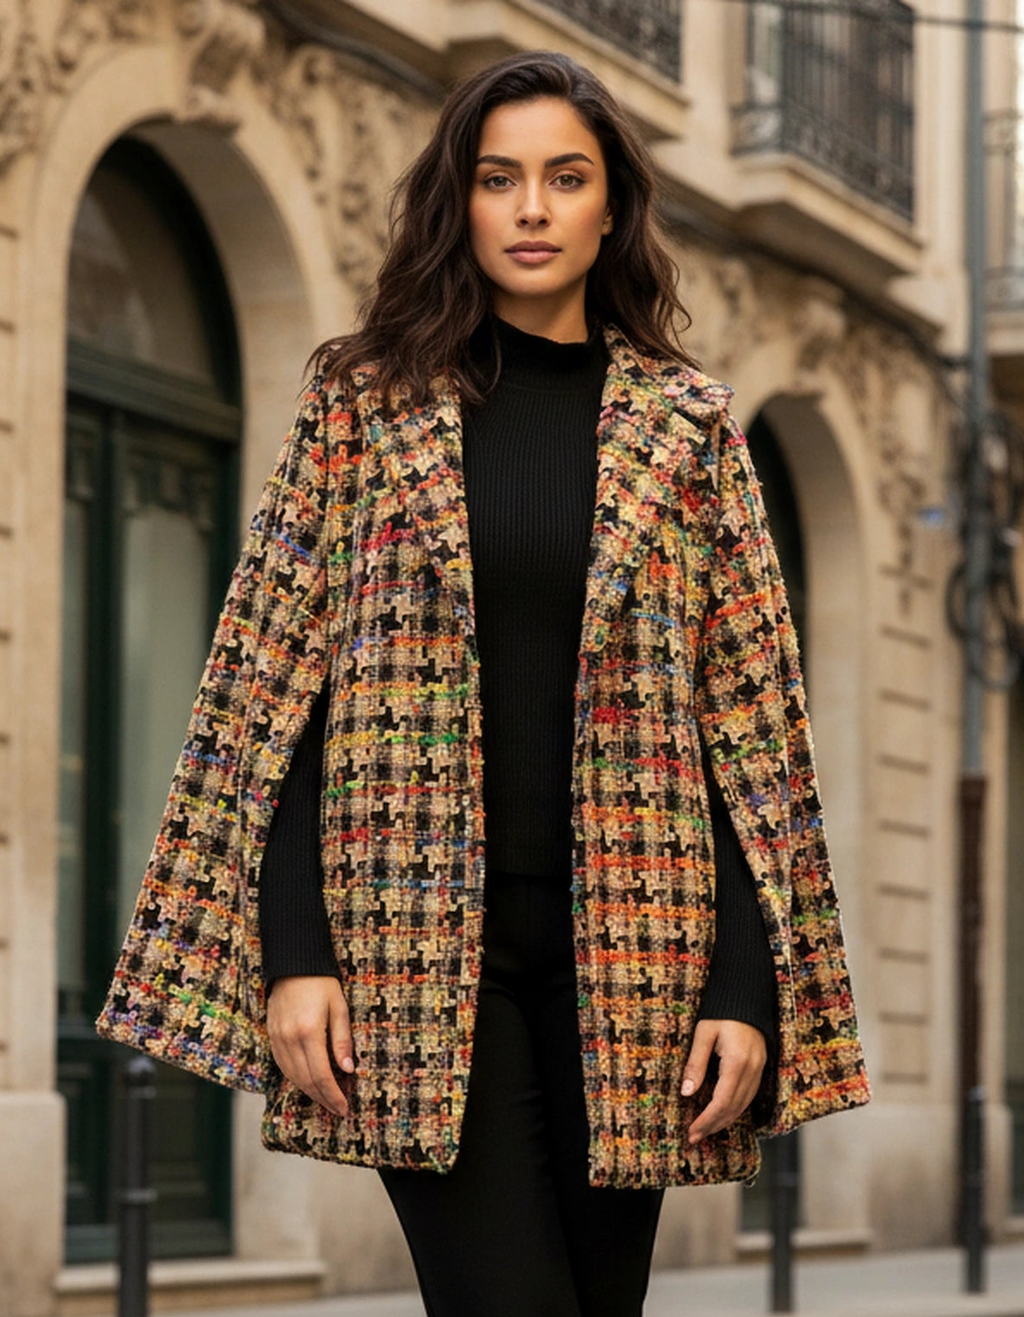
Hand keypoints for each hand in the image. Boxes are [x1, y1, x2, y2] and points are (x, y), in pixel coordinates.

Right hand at [266, 975, 354, 1116]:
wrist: (293, 964)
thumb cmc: (321, 983)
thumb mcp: (339, 1007)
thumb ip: (342, 1039)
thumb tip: (348, 1069)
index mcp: (309, 1031)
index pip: (321, 1074)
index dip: (332, 1095)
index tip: (344, 1108)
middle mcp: (289, 1038)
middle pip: (305, 1080)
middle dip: (323, 1098)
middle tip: (338, 1110)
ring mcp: (277, 1038)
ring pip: (292, 1076)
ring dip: (309, 1092)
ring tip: (325, 1100)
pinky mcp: (271, 1036)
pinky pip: (282, 1065)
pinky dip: (296, 1078)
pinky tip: (307, 1083)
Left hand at [682, 1018, 766, 1143]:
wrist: (746, 996)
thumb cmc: (722, 1012)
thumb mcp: (703, 1033)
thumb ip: (696, 1063)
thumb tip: (687, 1093)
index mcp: (737, 1062)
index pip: (722, 1102)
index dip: (706, 1120)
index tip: (692, 1131)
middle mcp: (752, 1070)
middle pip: (733, 1109)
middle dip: (713, 1126)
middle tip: (694, 1138)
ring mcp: (759, 1070)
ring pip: (743, 1106)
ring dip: (724, 1121)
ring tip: (704, 1131)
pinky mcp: (760, 1069)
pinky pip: (748, 1097)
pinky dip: (734, 1110)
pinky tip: (721, 1115)